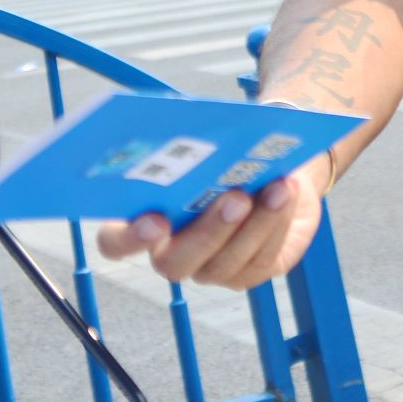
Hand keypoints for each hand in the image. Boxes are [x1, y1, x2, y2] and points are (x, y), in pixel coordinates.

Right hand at [96, 169, 327, 290]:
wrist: (274, 169)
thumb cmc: (228, 156)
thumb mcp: (208, 148)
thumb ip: (193, 149)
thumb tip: (195, 128)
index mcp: (144, 222)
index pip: (115, 243)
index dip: (129, 238)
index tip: (154, 219)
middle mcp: (173, 253)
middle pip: (176, 264)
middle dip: (208, 231)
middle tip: (235, 198)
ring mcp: (211, 270)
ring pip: (227, 262)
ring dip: (256, 223)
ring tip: (276, 187)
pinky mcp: (251, 273)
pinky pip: (263, 257)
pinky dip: (277, 221)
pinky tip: (287, 192)